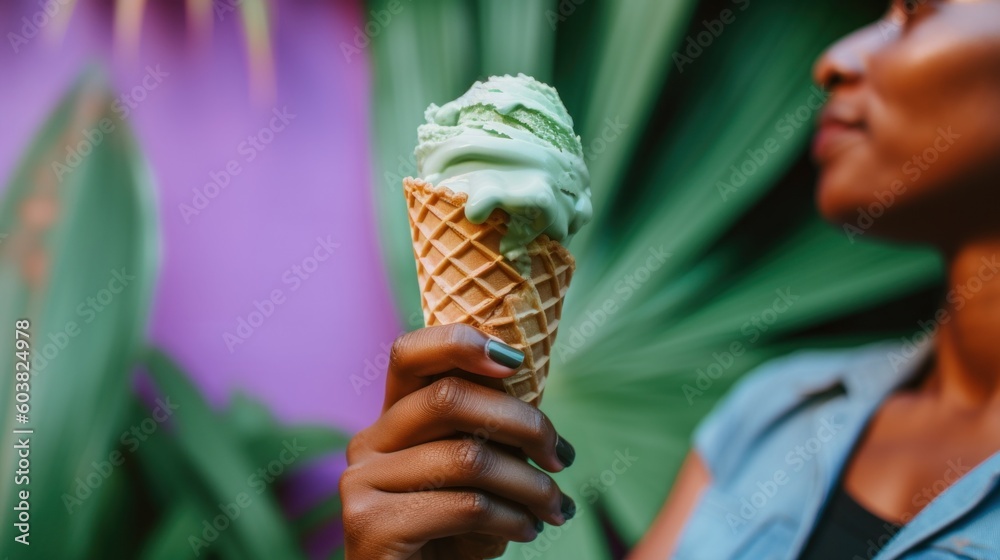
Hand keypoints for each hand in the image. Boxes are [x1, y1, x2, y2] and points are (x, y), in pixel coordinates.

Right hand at [339, 324, 575, 558]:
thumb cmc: (452, 542)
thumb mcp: (471, 480)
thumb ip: (484, 435)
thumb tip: (532, 398)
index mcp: (391, 423)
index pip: (409, 354)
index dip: (460, 342)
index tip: (517, 360)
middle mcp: (368, 444)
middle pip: (449, 397)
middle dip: (524, 422)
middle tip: (562, 457)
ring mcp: (361, 483)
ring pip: (468, 457)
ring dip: (531, 485)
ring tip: (556, 509)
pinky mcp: (371, 525)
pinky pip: (466, 505)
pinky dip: (511, 519)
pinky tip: (526, 531)